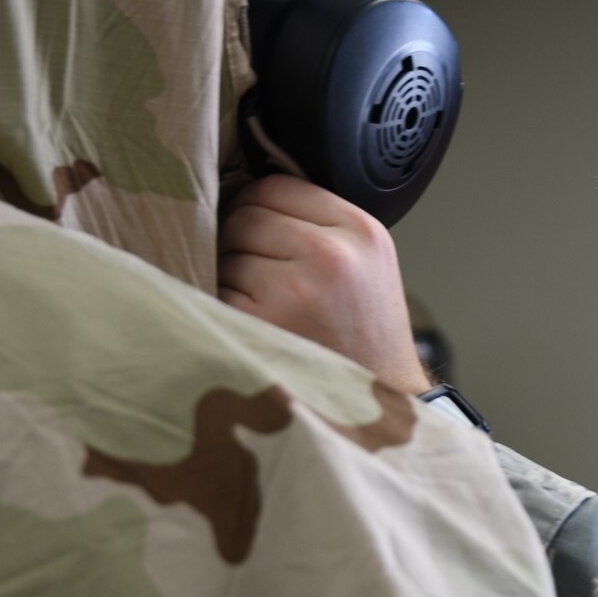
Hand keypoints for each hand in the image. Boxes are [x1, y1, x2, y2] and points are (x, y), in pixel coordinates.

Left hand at [217, 175, 430, 393]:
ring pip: (227, 255)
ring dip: (232, 279)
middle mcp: (330, 255)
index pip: (277, 186)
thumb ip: (321, 225)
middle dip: (241, 244)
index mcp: (360, 231)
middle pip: (245, 217)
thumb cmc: (366, 339)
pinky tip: (256, 330)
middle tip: (259, 278)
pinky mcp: (262, 324)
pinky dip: (224, 310)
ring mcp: (294, 290)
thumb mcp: (367, 265)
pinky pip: (217, 293)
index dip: (258, 208)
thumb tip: (244, 197)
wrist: (379, 410)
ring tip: (265, 308)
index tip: (260, 234)